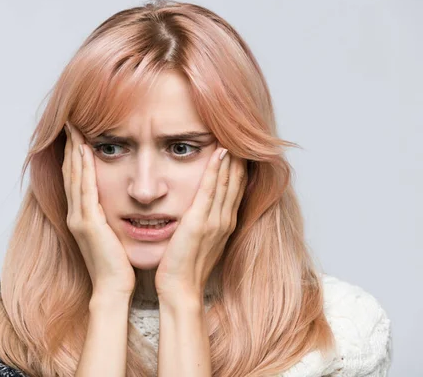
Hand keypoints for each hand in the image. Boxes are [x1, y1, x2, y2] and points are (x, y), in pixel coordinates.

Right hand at [62, 121, 135, 297]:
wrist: (113, 288)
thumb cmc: (116, 264)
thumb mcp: (111, 234)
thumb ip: (109, 217)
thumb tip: (116, 202)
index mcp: (83, 216)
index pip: (77, 178)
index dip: (75, 155)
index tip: (78, 133)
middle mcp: (77, 214)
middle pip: (71, 172)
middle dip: (71, 146)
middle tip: (70, 122)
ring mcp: (80, 218)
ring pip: (75, 176)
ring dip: (75, 150)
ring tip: (75, 128)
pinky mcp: (88, 223)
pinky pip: (85, 189)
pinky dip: (84, 168)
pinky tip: (86, 151)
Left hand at [155, 145, 247, 299]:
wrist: (181, 288)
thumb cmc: (186, 266)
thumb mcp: (201, 241)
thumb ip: (205, 224)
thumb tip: (203, 210)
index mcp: (225, 224)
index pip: (235, 189)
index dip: (239, 168)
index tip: (240, 148)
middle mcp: (224, 220)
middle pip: (236, 182)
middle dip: (239, 158)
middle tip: (242, 135)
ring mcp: (214, 221)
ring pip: (226, 182)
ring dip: (230, 158)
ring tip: (233, 136)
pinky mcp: (199, 222)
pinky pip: (209, 190)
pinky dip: (215, 171)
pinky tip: (219, 153)